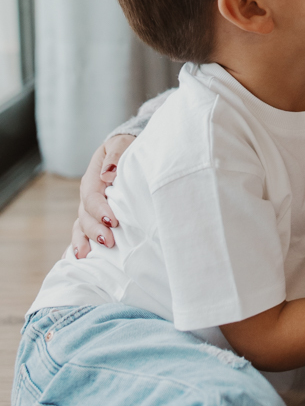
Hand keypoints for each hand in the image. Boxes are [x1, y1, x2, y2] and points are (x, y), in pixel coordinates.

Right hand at [70, 134, 134, 256]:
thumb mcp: (120, 145)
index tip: (113, 221)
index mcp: (93, 180)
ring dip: (83, 242)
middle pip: (85, 216)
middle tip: (108, 242)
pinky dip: (78, 245)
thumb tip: (107, 173)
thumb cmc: (126, 148)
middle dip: (94, 231)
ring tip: (86, 257)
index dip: (100, 211)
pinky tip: (77, 260)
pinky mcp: (95, 218)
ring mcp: (90, 209)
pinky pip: (83, 233)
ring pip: (81, 227)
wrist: (126, 151)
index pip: (92, 198)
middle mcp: (88, 197)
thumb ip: (114, 157)